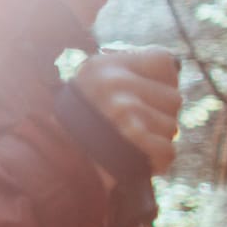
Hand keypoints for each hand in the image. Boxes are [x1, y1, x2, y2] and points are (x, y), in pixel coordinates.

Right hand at [69, 48, 182, 173]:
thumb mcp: (92, 85)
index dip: (161, 81)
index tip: (144, 94)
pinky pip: (167, 151)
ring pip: (171, 127)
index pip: (165, 62)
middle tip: (127, 125)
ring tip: (124, 142)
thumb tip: (174, 67)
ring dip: (154, 139)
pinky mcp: (134, 141)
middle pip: (174, 98)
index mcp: (104, 65)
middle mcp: (114, 83)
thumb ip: (129, 73)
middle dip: (158, 115)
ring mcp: (124, 112)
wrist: (53, 165)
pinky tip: (130, 159)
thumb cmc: (77, 125)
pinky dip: (154, 161)